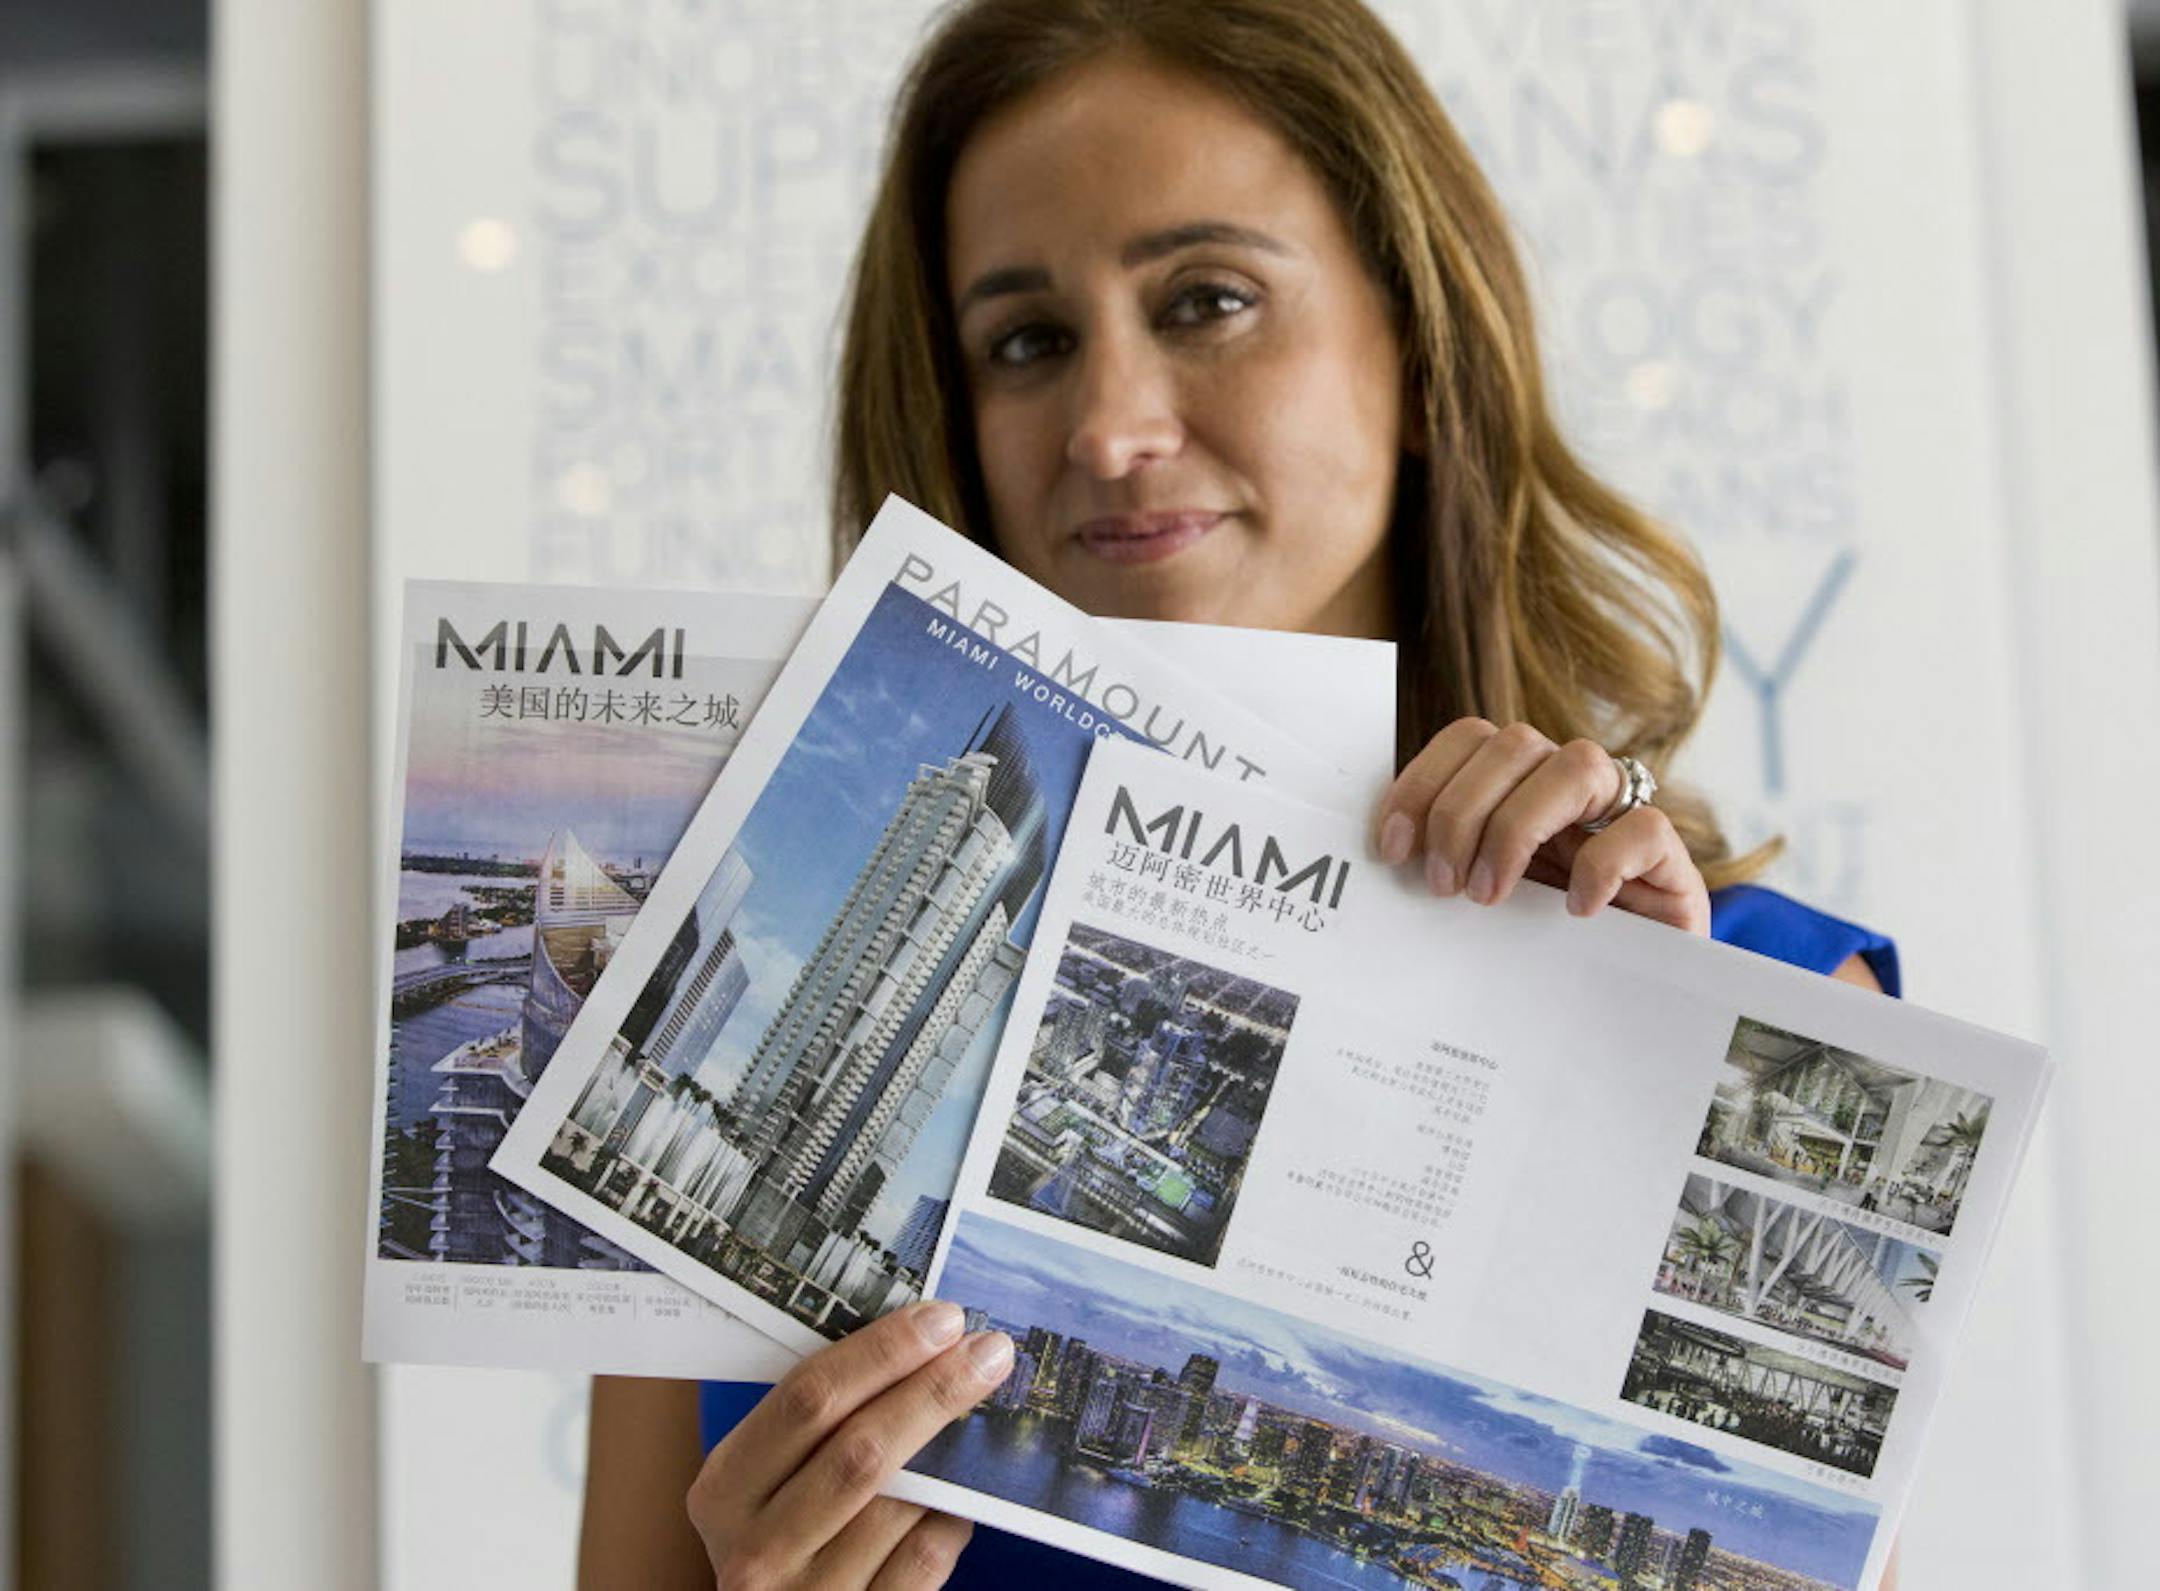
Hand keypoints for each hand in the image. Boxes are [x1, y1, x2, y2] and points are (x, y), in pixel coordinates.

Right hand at [687, 1301, 1013, 1588]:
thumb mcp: (765, 1485)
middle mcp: (755, 1549)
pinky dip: (953, 1518)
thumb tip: (914, 1347)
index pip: (807, 1400)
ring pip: (902, 1504)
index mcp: (724, 1490)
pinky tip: (961, 1497)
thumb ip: (816, 1430)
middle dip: (934, 1390)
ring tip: (978, 1422)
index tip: (941, 1320)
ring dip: (950, 1457)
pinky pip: (926, 1557)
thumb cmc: (779, 1538)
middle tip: (988, 1351)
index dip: (882, 1351)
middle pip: (860, 1447)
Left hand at [1374, 718, 1708, 934]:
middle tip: (1442, 884)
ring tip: (1491, 895)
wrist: (1624, 994)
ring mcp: (1621, 814)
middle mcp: (1568, 784)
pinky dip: (1602, 864)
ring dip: (1517, 828)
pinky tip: (1575, 911)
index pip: (1470, 738)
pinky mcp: (1668, 856)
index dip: (1423, 781)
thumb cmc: (1540, 942)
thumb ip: (1444, 865)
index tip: (1394, 846)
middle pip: (1513, 745)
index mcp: (1518, 783)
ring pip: (1578, 765)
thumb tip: (1382, 862)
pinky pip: (1643, 827)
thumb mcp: (1481, 896)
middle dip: (1461, 812)